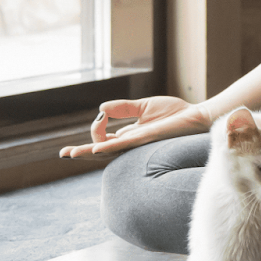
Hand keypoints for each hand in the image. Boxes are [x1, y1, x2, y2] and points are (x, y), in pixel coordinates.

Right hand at [58, 96, 212, 158]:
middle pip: (101, 151)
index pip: (103, 139)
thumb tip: (101, 108)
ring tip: (71, 154)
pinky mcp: (145, 139)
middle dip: (82, 153)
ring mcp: (137, 143)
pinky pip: (123, 145)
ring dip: (88, 153)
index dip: (96, 127)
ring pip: (107, 151)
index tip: (102, 114)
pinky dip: (109, 147)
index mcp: (130, 136)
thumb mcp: (143, 106)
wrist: (196, 116)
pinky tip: (96, 150)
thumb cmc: (175, 113)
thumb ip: (122, 107)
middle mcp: (131, 144)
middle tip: (64, 154)